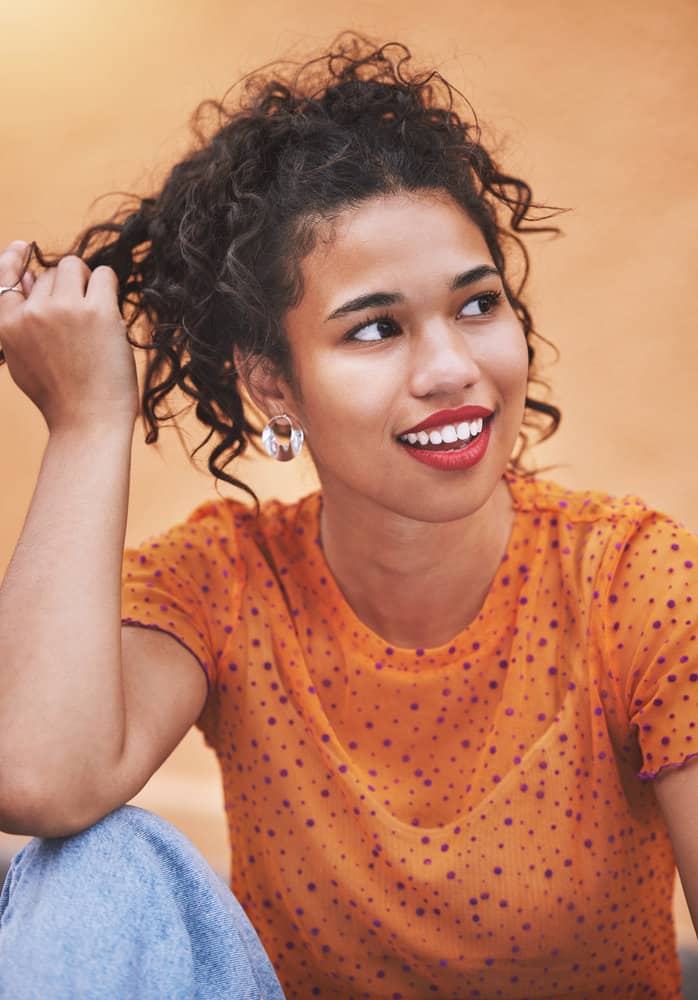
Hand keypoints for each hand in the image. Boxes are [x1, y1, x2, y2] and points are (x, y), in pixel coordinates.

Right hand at [0, 241, 138, 431]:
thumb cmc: (61, 396)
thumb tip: (30, 275)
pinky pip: (105, 275)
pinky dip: (109, 287)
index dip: (15, 260)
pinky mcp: (97, 312)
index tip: (22, 247)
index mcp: (8, 325)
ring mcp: (65, 309)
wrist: (87, 421)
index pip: (7, 278)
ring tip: (95, 314)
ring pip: (75, 266)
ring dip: (88, 283)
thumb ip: (21, 319)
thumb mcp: (24, 359)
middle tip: (81, 320)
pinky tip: (111, 310)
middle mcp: (33, 313)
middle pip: (51, 273)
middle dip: (67, 288)